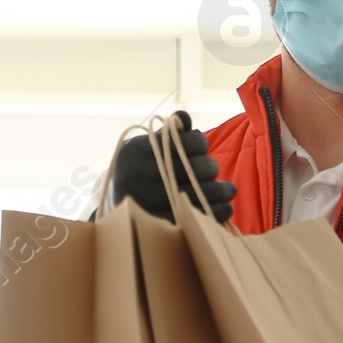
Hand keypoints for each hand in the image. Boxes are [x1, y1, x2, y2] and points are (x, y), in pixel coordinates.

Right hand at [112, 110, 234, 224]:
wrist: (113, 201)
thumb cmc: (138, 168)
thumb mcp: (147, 146)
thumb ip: (168, 133)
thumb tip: (185, 119)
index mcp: (135, 151)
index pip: (178, 143)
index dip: (198, 143)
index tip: (203, 148)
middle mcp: (135, 176)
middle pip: (186, 170)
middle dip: (208, 169)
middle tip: (215, 171)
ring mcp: (143, 202)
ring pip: (190, 196)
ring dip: (217, 193)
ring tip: (229, 191)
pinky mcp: (154, 224)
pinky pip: (189, 218)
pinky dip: (211, 213)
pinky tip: (225, 208)